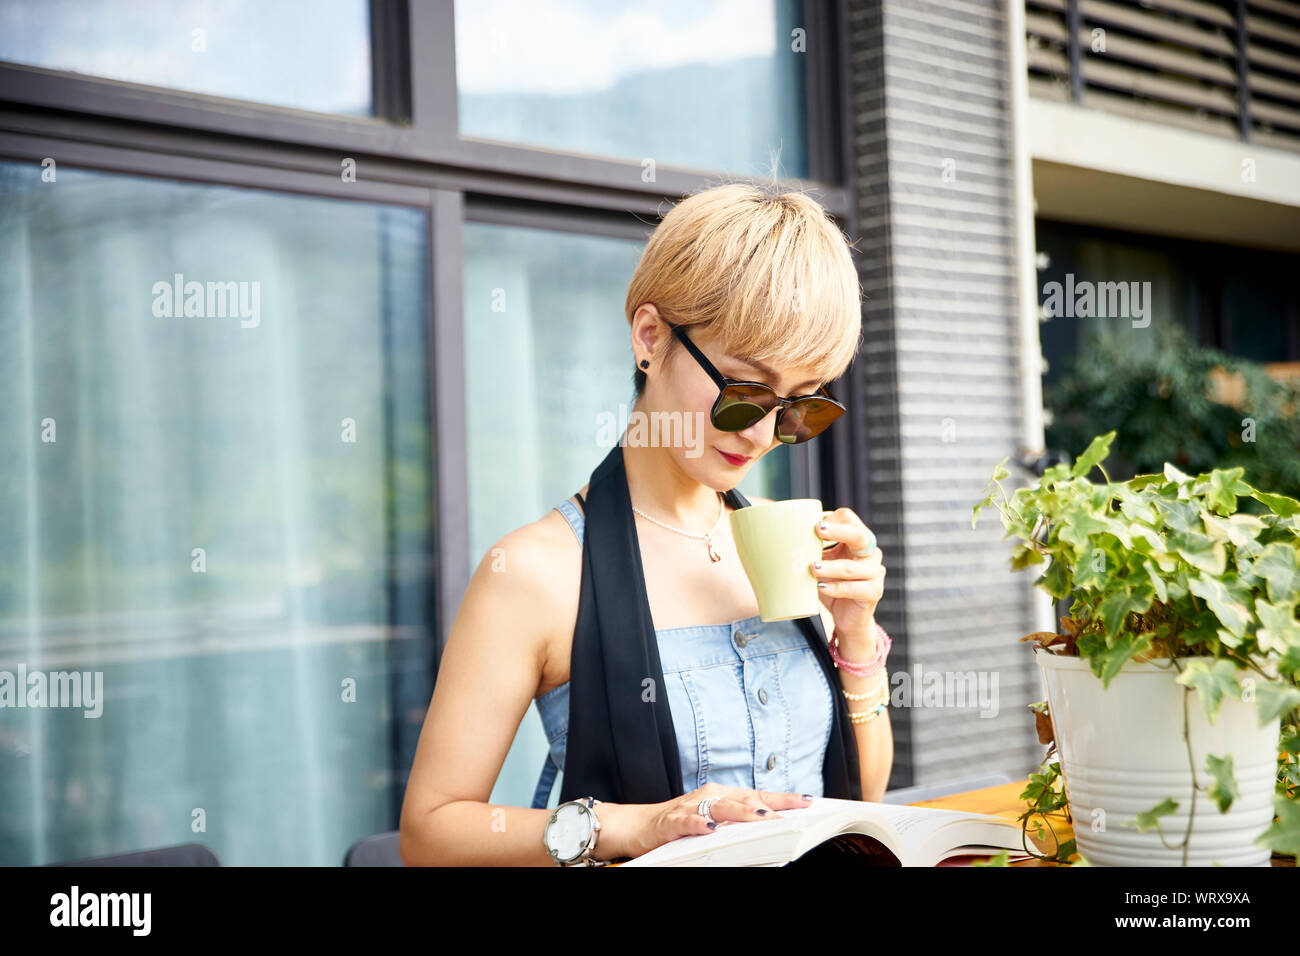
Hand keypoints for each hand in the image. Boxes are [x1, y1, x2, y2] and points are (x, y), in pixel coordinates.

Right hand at [593, 784, 811, 860]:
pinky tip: (711, 829)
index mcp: (723, 796)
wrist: (639, 826)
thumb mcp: (713, 822)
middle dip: (771, 805)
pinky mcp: (673, 820)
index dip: (783, 798)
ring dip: (742, 812)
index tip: (809, 802)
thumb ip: (737, 823)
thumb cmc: (680, 824)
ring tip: (762, 817)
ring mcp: (691, 807)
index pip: (759, 796)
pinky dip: (700, 824)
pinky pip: (688, 821)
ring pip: (721, 807)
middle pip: (746, 799)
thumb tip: (771, 827)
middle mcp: (710, 797)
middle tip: (794, 812)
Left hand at [811, 507, 885, 642]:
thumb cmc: (833, 585)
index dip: (834, 520)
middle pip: (859, 536)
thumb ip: (812, 550)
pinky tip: (821, 586)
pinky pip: (853, 588)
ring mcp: (875, 573)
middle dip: (838, 532)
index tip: (815, 524)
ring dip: (830, 566)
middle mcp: (870, 554)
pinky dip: (835, 588)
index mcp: (858, 541)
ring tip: (812, 567)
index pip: (850, 520)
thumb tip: (784, 538)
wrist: (847, 617)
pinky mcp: (874, 592)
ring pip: (852, 567)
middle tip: (818, 530)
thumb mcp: (823, 563)